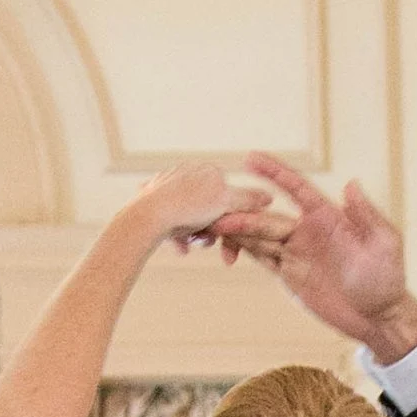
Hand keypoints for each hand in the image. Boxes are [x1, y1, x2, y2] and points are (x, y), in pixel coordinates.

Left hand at [126, 159, 245, 249]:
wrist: (148, 216)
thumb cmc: (187, 208)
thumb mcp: (226, 203)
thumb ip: (249, 200)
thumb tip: (268, 197)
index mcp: (208, 170)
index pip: (230, 198)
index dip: (232, 221)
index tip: (230, 240)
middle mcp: (188, 173)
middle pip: (211, 210)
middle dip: (212, 231)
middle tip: (207, 244)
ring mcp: (169, 186)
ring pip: (192, 218)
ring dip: (195, 235)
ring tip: (188, 243)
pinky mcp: (152, 200)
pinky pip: (173, 221)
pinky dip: (178, 236)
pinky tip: (178, 245)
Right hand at [213, 157, 416, 363]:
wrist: (378, 318)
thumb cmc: (387, 280)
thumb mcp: (384, 244)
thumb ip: (366, 215)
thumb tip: (351, 184)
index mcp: (328, 218)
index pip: (296, 189)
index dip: (274, 173)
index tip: (251, 158)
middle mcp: (308, 231)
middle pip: (268, 215)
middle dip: (242, 211)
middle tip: (218, 208)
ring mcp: (296, 253)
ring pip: (259, 235)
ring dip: (236, 230)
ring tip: (212, 226)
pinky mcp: (290, 275)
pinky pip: (261, 258)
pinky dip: (243, 250)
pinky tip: (226, 245)